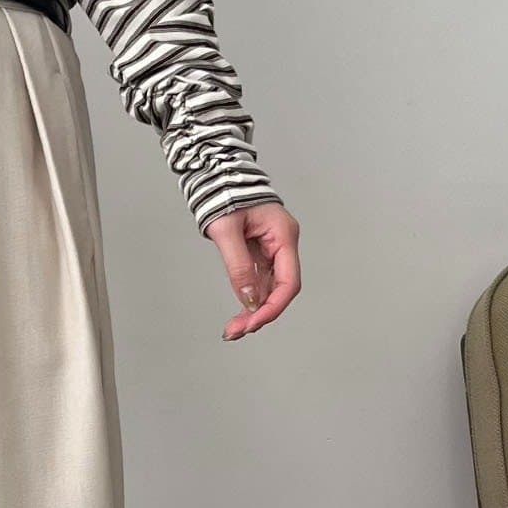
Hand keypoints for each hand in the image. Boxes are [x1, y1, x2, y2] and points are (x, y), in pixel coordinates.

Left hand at [206, 202, 301, 341]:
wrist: (219, 176)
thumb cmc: (225, 194)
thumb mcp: (227, 232)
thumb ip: (238, 266)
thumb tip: (249, 299)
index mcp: (283, 235)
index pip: (289, 281)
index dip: (273, 307)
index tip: (253, 323)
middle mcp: (282, 244)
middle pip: (281, 289)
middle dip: (260, 314)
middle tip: (236, 331)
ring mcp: (273, 249)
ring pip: (270, 289)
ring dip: (254, 311)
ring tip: (233, 328)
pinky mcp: (261, 253)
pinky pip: (260, 282)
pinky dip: (250, 299)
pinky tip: (240, 313)